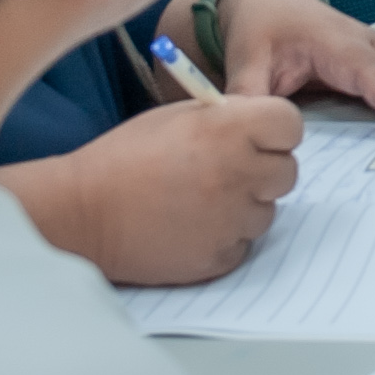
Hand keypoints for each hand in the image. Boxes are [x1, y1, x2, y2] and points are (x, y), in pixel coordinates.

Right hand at [0, 94, 303, 284]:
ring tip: (199, 200)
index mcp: (230, 129)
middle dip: (263, 169)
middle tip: (226, 170)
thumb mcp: (179, 116)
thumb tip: (261, 124)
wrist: (82, 212)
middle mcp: (239, 174)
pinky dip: (224, 237)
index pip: (292, 126)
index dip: (274, 130)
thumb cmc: (125, 156)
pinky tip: (190, 226)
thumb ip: (228, 117)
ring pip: (266, 211)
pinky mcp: (217, 258)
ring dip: (244, 206)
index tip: (256, 137)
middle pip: (287, 172)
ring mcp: (230, 220)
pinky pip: (242, 244)